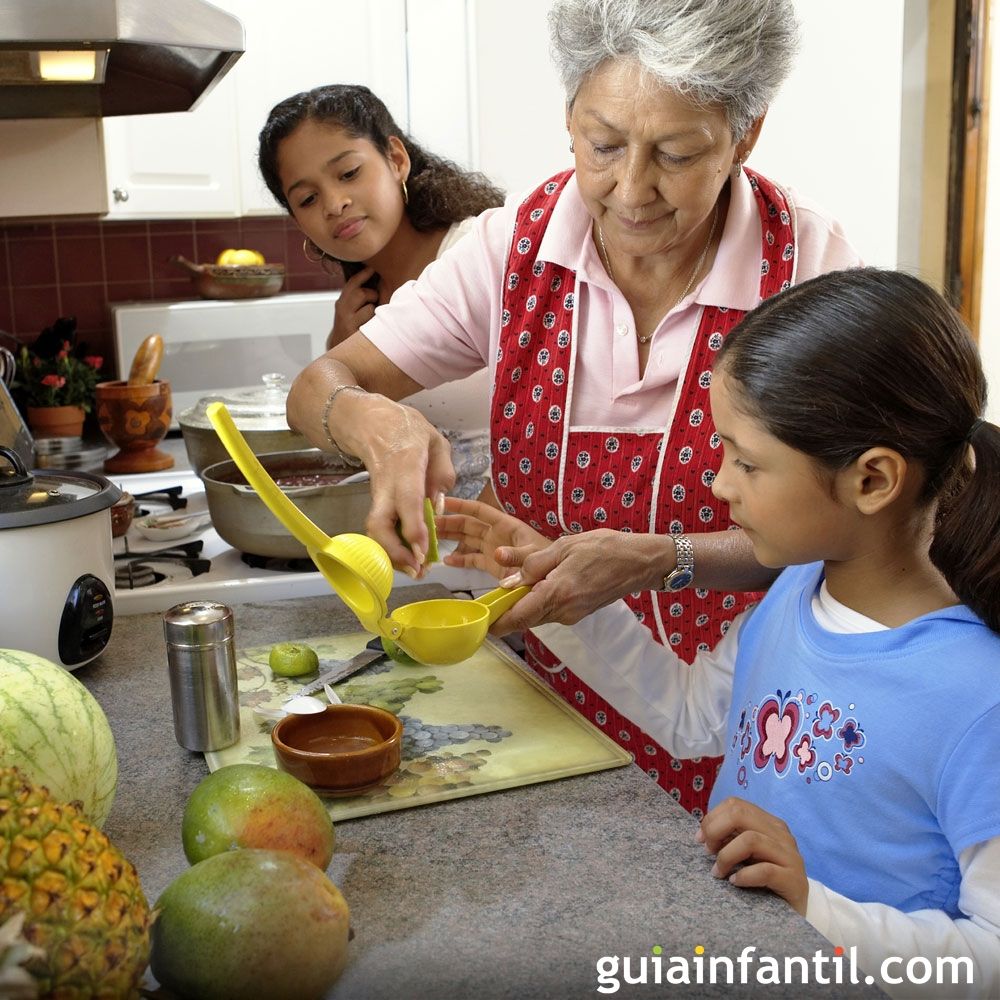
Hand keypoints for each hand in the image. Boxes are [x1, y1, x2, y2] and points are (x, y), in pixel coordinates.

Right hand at [326, 267, 378, 349]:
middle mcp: (342, 310)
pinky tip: (371, 327)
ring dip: (374, 312)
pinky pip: (372, 323)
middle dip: (371, 295)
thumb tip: (375, 278)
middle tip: (373, 302)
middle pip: (361, 293)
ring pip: (370, 308)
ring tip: (371, 318)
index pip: (352, 284)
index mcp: (342, 302)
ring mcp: (348, 322)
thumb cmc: (352, 325)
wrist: (341, 349)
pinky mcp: (355, 333)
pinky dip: (376, 323)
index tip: (372, 268)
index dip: (363, 274)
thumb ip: (358, 297)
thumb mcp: (350, 309)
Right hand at [361, 401, 455, 574]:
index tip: (421, 551)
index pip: (407, 500)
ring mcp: (377, 495)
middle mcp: (387, 484)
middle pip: (379, 524)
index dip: (413, 528)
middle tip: (416, 570)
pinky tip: (408, 556)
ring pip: (376, 531)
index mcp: (406, 464)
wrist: (371, 423)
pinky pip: (381, 529)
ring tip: (415, 570)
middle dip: (395, 552)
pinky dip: (392, 546)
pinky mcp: (376, 502)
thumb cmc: (408, 431)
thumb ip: (443, 473)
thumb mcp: (437, 442)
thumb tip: (438, 505)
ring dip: (393, 554)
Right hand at [436, 497, 550, 579]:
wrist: (554, 579)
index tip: (441, 502)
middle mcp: (496, 534)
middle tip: (427, 523)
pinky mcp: (493, 565)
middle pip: (468, 524)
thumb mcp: (534, 555)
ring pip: (467, 540)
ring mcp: (493, 549)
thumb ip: (517, 555)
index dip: (461, 505)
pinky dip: (460, 559)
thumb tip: (497, 553)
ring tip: (431, 539)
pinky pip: (472, 559)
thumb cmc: (548, 561)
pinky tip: (446, 561)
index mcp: (506, 525)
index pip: (479, 511)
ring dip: (450, 539)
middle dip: (449, 522)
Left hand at [484, 530, 670, 632]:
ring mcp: (572, 615)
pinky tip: (539, 584)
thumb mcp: (563, 546)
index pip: (518, 618)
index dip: (495, 624)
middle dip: (506, 611)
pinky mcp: (578, 613)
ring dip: (523, 605)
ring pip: (537, 616)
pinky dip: (538, 602)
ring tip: (516, 584)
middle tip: (492, 597)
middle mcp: (564, 611)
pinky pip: (550, 611)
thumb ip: (532, 563)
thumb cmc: (604, 549)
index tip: (479, 622)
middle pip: (524, 619)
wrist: (639, 562)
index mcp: (557, 593)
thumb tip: (507, 580)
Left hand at [697, 797, 808, 914]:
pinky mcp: (795, 880)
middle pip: (740, 814)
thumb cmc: (765, 883)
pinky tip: (735, 882)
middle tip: (708, 852)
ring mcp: (790, 856)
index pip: (735, 804)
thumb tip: (703, 834)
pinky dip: (744, 875)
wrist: (795, 915)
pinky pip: (765, 870)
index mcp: (769, 824)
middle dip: (715, 831)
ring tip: (718, 872)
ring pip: (751, 840)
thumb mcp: (746, 856)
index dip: (712, 818)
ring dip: (726, 856)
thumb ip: (730, 839)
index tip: (700, 840)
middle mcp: (781, 835)